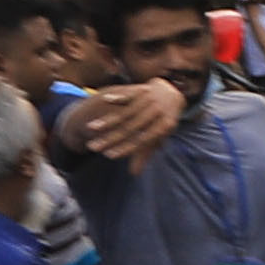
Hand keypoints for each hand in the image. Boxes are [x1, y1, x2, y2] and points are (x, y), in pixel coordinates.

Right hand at [60, 75, 187, 160]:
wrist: (173, 94)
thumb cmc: (163, 122)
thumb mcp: (158, 136)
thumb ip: (145, 153)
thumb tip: (134, 173)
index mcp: (163, 128)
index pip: (140, 142)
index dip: (124, 149)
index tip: (108, 155)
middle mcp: (157, 114)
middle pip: (130, 129)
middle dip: (110, 138)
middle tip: (93, 147)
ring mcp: (151, 101)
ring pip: (127, 112)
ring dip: (108, 120)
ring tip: (91, 127)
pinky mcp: (144, 90)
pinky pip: (130, 93)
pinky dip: (118, 97)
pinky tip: (105, 100)